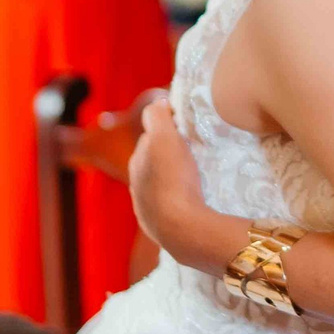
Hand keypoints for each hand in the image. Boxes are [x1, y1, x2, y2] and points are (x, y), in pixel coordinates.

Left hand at [128, 98, 220, 273]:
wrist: (184, 229)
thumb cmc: (174, 179)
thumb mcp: (164, 137)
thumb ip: (157, 115)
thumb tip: (158, 103)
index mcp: (136, 163)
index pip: (150, 139)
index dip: (167, 132)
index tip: (187, 132)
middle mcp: (136, 187)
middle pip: (155, 163)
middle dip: (170, 157)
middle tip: (195, 154)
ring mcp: (148, 211)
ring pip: (163, 187)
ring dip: (176, 180)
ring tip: (198, 178)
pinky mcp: (162, 230)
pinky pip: (173, 208)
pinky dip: (181, 201)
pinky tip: (195, 201)